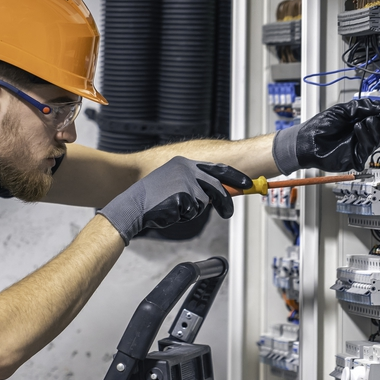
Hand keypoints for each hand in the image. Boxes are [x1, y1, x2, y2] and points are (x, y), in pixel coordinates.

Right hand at [99, 157, 251, 243]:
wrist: (133, 206)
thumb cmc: (153, 199)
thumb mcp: (175, 184)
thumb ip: (195, 185)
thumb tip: (218, 195)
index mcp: (185, 163)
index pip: (217, 168)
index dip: (234, 176)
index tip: (247, 183)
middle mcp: (186, 169)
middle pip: (217, 187)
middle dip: (225, 202)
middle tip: (228, 213)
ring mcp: (185, 182)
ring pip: (204, 202)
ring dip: (194, 210)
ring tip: (176, 208)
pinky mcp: (182, 195)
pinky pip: (193, 211)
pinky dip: (184, 216)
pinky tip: (170, 211)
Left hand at [272, 98, 379, 173]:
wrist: (306, 141)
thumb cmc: (319, 127)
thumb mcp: (341, 110)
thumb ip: (361, 107)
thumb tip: (378, 105)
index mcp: (358, 122)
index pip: (377, 118)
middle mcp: (360, 135)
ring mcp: (359, 146)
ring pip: (376, 138)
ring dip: (373, 127)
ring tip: (365, 120)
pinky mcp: (356, 157)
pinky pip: (368, 148)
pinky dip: (365, 136)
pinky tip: (358, 128)